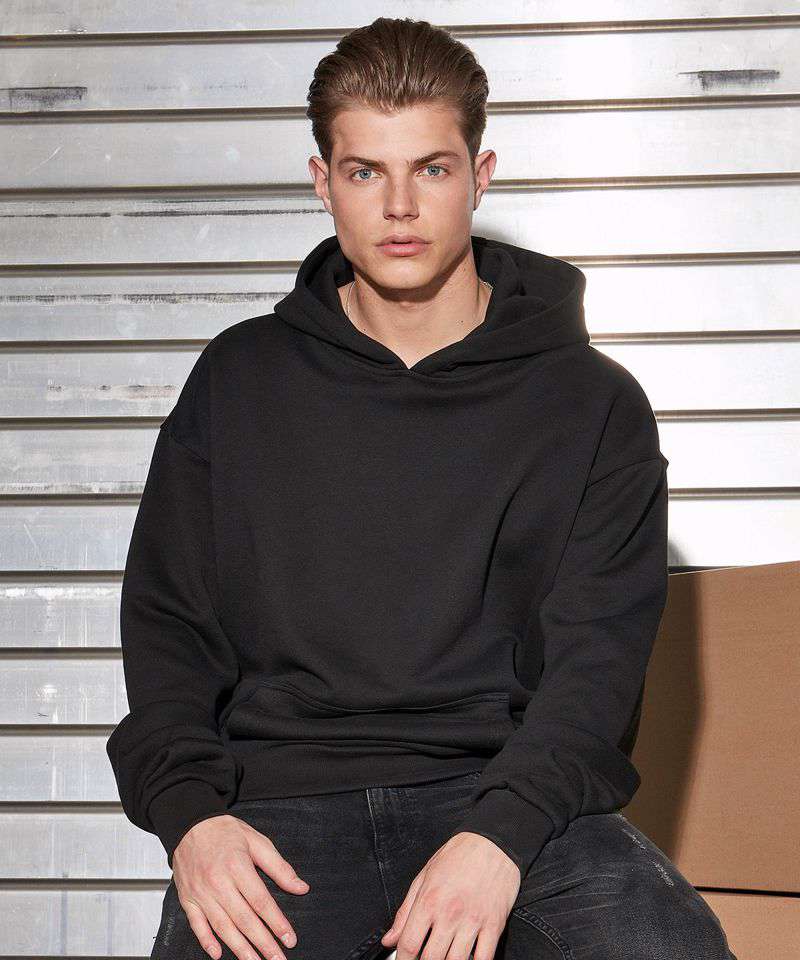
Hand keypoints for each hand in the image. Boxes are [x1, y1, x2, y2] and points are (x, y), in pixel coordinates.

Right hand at [172, 813, 309, 959]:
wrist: (189, 824)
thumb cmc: (223, 831)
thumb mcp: (257, 841)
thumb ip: (279, 867)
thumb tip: (300, 887)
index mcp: (237, 866)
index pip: (261, 901)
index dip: (277, 922)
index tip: (289, 938)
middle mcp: (218, 882)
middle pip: (244, 919)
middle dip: (263, 943)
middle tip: (277, 958)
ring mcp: (201, 893)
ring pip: (223, 927)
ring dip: (240, 949)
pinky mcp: (188, 898)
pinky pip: (197, 924)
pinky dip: (207, 941)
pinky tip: (218, 954)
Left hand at [380, 831, 520, 959]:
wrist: (492, 842)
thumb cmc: (459, 855)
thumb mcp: (425, 876)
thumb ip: (405, 910)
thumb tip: (390, 938)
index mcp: (429, 900)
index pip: (409, 944)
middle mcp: (450, 913)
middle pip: (431, 959)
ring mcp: (473, 921)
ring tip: (444, 958)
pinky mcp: (494, 925)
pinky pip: (484, 958)